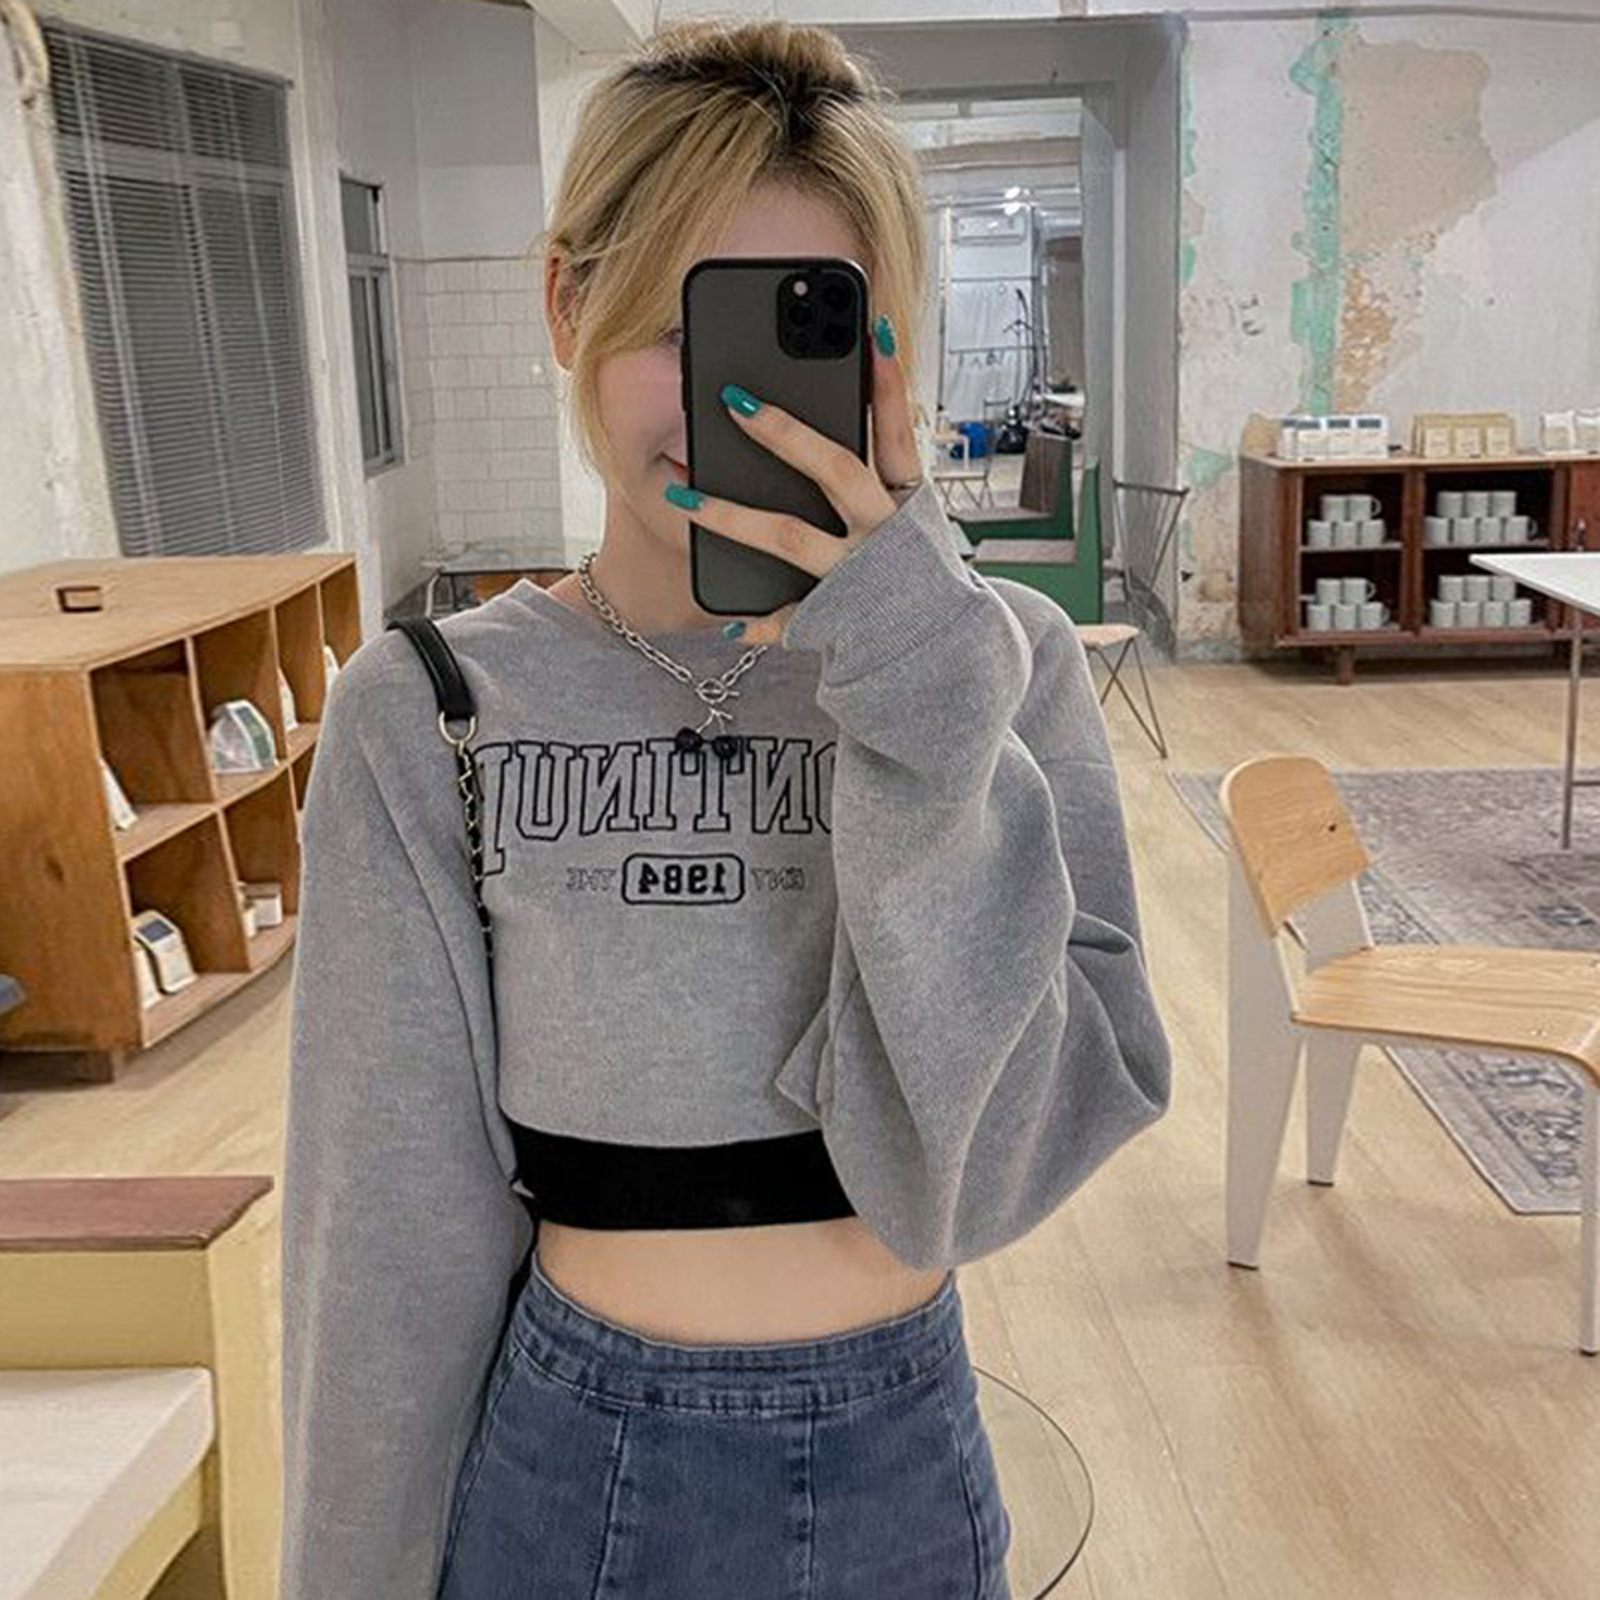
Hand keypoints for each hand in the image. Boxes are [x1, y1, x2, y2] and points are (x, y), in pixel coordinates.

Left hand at [666, 313, 923, 645]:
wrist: (943, 653)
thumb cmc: (916, 572)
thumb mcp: (914, 519)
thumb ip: (882, 470)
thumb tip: (852, 402)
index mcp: (910, 503)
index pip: (897, 433)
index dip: (887, 385)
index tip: (869, 331)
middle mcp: (886, 534)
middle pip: (836, 470)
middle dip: (785, 432)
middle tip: (732, 399)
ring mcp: (859, 577)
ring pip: (790, 537)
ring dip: (730, 516)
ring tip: (679, 495)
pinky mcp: (837, 620)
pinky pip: (788, 620)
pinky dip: (757, 623)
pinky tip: (726, 623)